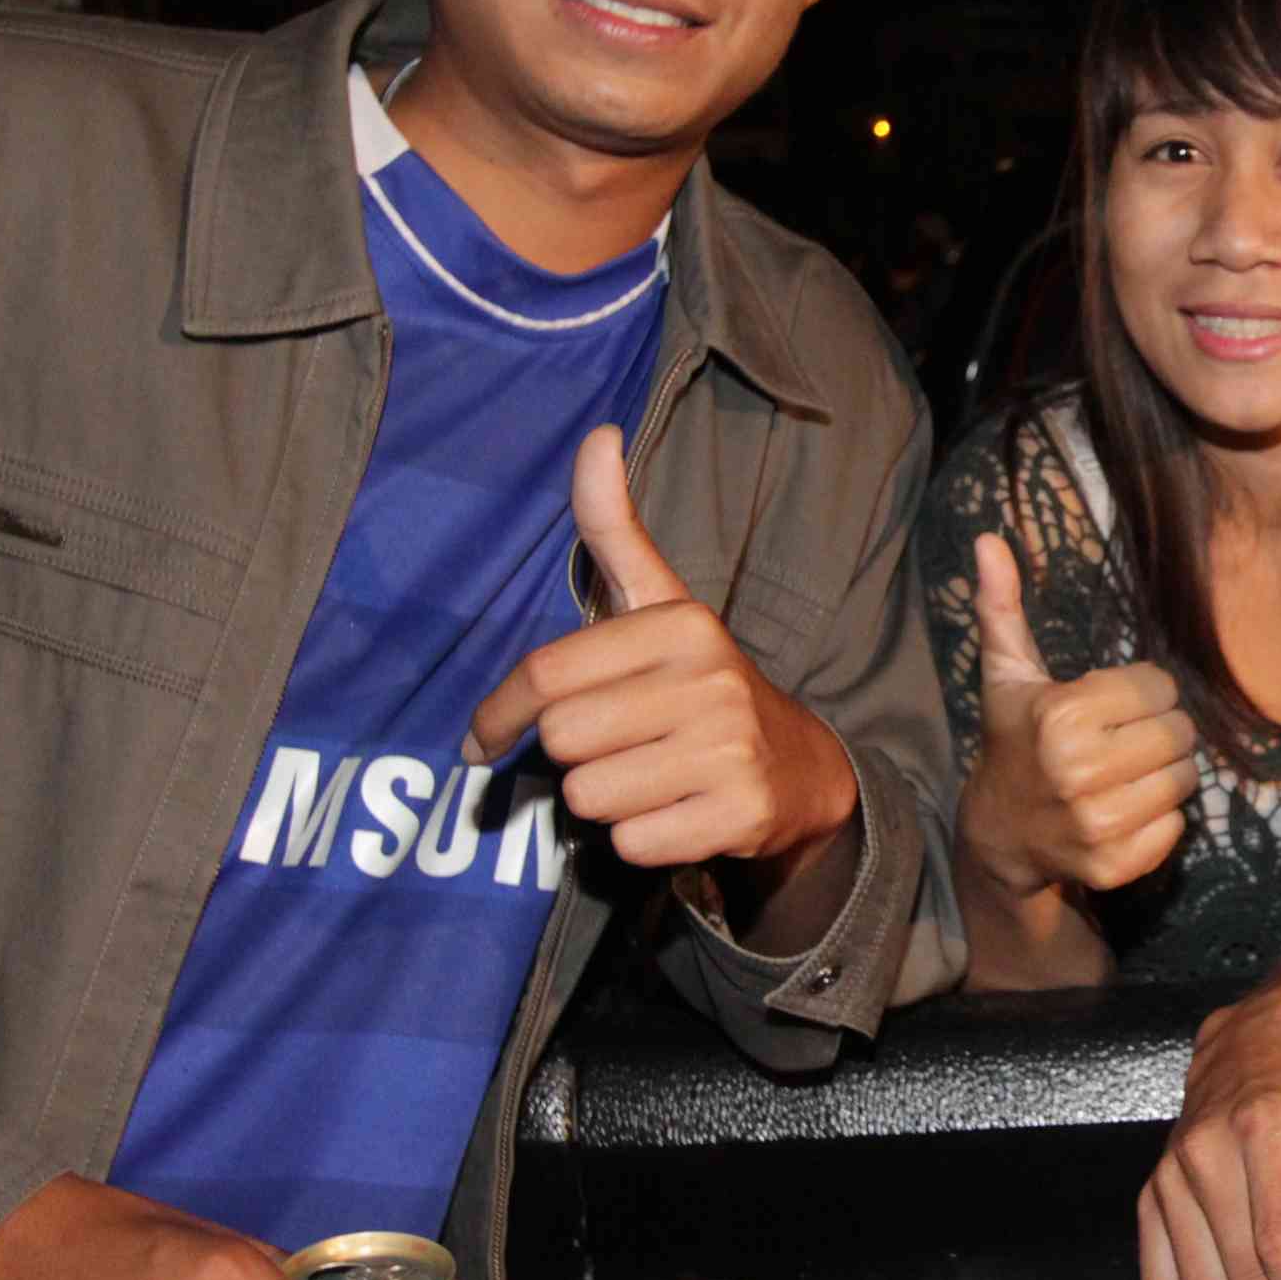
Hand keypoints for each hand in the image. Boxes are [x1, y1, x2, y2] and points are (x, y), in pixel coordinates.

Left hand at [466, 427, 857, 871]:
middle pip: (564, 741)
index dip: (497, 712)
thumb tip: (598, 434)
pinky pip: (631, 845)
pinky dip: (640, 840)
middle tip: (611, 748)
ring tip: (647, 777)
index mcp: (682, 623)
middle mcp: (711, 680)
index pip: (547, 674)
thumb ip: (615, 528)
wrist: (800, 770)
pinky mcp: (739, 814)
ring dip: (605, 800)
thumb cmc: (700, 684)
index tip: (479, 739)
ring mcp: (729, 750)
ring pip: (591, 796)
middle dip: (572, 755)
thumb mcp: (660, 604)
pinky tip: (675, 812)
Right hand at [956, 530, 1196, 898]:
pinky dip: (1162, 817)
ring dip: (1167, 772)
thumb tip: (987, 540)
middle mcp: (1081, 772)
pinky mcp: (1116, 865)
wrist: (1001, 832)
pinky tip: (1129, 807)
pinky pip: (1178, 827)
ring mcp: (1099, 824)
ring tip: (1130, 770)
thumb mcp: (1008, 674)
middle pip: (1179, 733)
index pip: (1158, 687)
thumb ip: (1003, 607)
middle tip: (1128, 738)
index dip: (1143, 692)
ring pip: (1185, 779)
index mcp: (1061, 718)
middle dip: (1162, 730)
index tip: (1112, 704)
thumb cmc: (1016, 740)